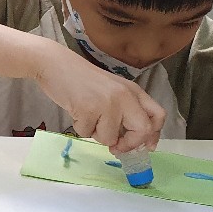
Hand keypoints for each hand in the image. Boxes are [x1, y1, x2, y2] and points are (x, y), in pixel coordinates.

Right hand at [32, 42, 165, 152]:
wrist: (54, 64)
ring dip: (96, 134)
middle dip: (129, 145)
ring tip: (86, 115)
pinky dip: (79, 128)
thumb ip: (125, 110)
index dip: (152, 136)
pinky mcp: (89, 109)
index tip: (144, 147)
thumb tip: (133, 141)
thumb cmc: (81, 79)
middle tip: (115, 147)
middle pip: (142, 130)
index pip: (158, 116)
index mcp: (133, 91)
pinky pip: (87, 134)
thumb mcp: (111, 90)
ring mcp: (108, 102)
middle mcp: (125, 96)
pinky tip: (76, 111)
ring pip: (110, 138)